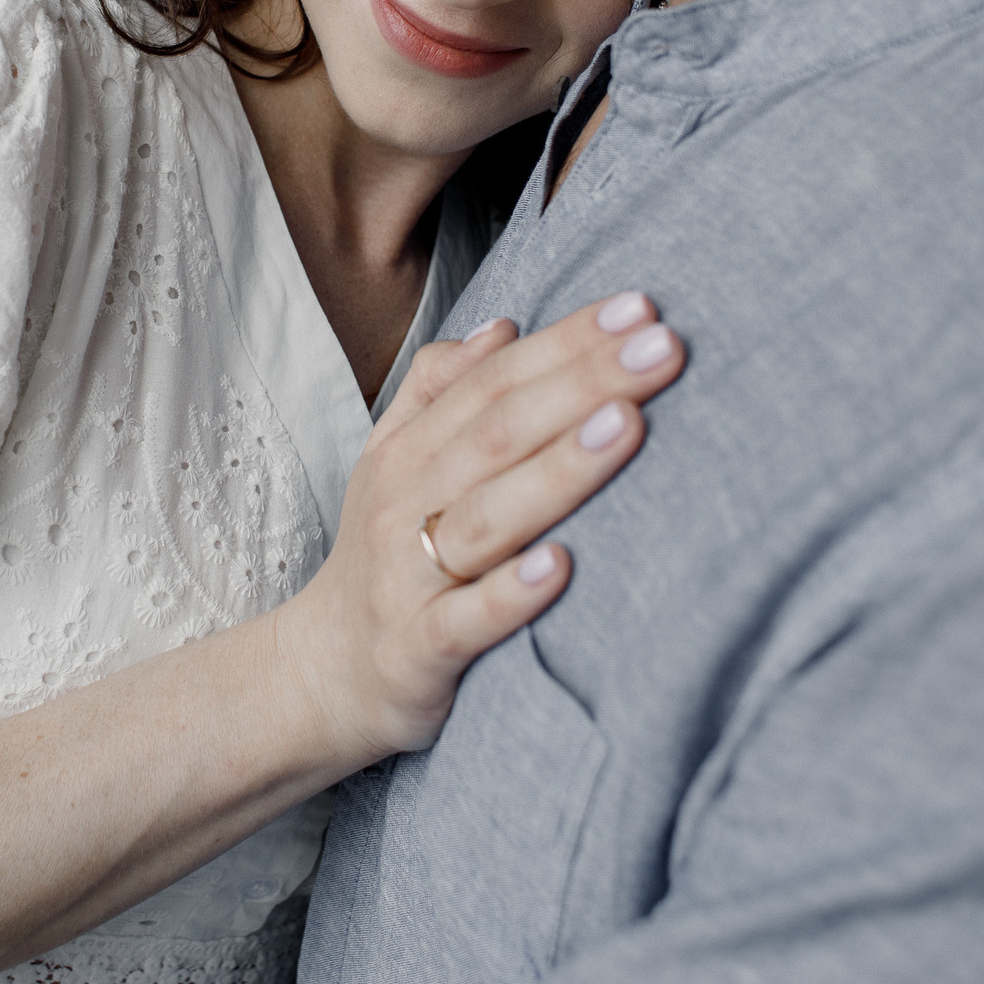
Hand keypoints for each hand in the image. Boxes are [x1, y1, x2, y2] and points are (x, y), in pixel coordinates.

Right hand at [274, 293, 683, 764]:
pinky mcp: (417, 650)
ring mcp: (408, 577)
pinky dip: (512, 594)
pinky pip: (465, 620)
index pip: (495, 381)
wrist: (320, 675)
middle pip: (499, 433)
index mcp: (409, 451)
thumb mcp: (394, 464)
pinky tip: (564, 566)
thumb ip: (441, 390)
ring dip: (560, 469)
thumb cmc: (383, 559)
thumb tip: (503, 324)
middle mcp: (405, 502)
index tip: (639, 308)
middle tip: (663, 346)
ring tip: (628, 424)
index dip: (566, 342)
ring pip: (488, 516)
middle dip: (583, 384)